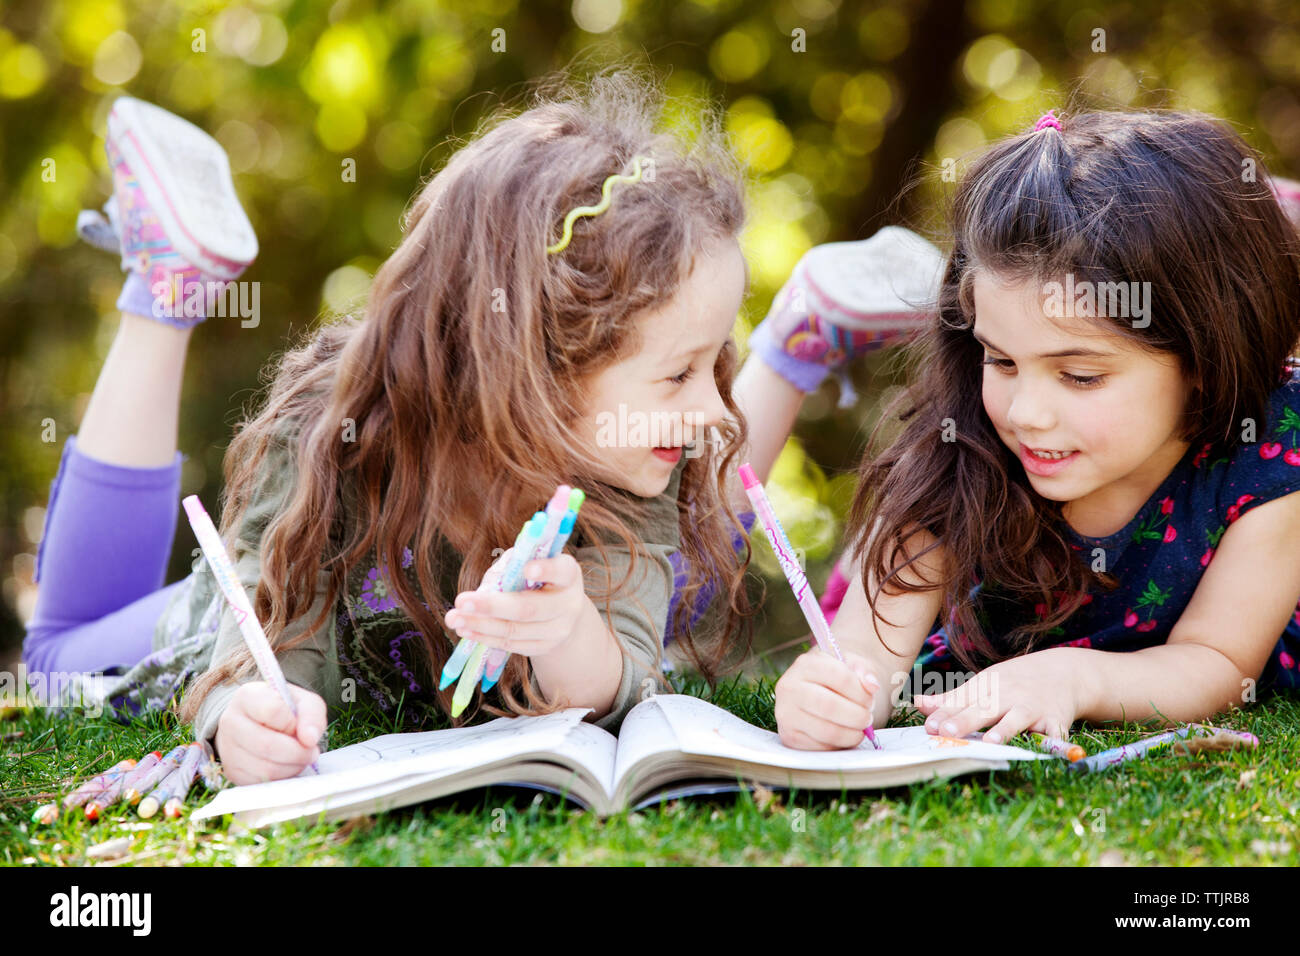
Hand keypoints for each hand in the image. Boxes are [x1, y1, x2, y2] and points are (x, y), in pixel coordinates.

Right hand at [214, 681, 325, 784]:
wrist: (262, 724)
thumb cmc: (286, 711)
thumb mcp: (304, 702)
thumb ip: (311, 714)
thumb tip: (309, 739)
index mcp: (247, 696)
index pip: (272, 711)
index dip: (292, 723)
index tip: (299, 726)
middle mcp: (230, 721)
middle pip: (266, 745)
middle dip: (297, 751)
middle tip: (312, 750)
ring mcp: (227, 748)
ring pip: (264, 767)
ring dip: (292, 766)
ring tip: (301, 757)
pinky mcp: (232, 772)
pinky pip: (260, 782)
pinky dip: (282, 777)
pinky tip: (288, 766)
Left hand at [444, 554, 587, 659]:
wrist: (561, 610)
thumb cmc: (538, 579)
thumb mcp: (529, 562)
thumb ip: (511, 566)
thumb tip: (484, 588)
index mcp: (568, 574)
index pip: (561, 570)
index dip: (545, 570)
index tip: (526, 568)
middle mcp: (569, 604)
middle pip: (529, 608)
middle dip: (492, 606)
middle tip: (461, 602)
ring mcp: (559, 630)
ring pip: (515, 630)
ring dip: (480, 625)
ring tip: (454, 618)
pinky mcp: (545, 647)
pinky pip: (512, 645)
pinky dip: (486, 637)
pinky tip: (466, 630)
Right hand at [775, 648, 880, 749]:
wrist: (814, 692)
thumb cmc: (836, 678)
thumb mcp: (851, 665)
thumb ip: (865, 671)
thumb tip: (871, 686)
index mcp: (805, 664)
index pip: (840, 678)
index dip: (862, 693)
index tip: (870, 699)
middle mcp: (789, 687)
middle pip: (830, 706)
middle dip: (858, 716)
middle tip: (867, 718)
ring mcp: (786, 714)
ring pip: (827, 731)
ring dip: (852, 734)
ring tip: (859, 729)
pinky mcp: (789, 737)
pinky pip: (821, 748)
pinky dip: (839, 745)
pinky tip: (844, 736)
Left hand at [912, 649, 1082, 743]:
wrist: (1064, 672)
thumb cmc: (1014, 683)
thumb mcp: (984, 685)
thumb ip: (952, 699)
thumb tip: (918, 704)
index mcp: (987, 688)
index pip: (962, 702)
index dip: (945, 715)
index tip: (928, 726)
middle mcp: (1007, 696)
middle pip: (984, 710)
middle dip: (965, 721)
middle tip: (947, 732)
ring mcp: (1032, 708)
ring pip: (1016, 719)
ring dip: (1004, 730)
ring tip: (990, 742)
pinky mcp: (1056, 720)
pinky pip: (1053, 732)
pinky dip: (1051, 740)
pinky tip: (1042, 748)